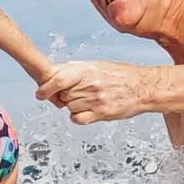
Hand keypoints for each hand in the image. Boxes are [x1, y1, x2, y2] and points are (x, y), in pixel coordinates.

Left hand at [35, 60, 154, 123]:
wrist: (143, 88)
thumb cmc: (120, 75)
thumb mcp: (97, 65)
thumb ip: (74, 69)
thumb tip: (52, 72)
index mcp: (87, 70)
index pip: (59, 79)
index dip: (46, 87)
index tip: (40, 94)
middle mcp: (90, 85)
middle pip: (62, 95)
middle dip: (64, 95)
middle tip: (76, 92)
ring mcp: (96, 101)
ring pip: (69, 107)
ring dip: (73, 105)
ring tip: (88, 98)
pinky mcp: (102, 114)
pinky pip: (78, 118)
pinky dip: (78, 116)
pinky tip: (87, 110)